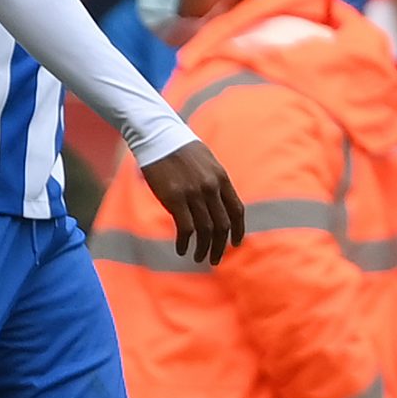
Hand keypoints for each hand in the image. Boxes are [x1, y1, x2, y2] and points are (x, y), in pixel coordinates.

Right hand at [139, 139, 244, 264]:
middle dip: (220, 246)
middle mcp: (211, 187)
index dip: (238, 230)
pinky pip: (185, 228)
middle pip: (222, 225)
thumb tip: (217, 203)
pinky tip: (182, 249)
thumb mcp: (206, 162)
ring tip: (199, 258)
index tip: (235, 243)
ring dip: (203, 248)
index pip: (236, 211)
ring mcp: (193, 193)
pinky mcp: (175, 198)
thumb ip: (214, 182)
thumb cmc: (180, 149)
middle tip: (215, 259)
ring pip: (205, 230)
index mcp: (221, 178)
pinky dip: (185, 242)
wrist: (158, 137)